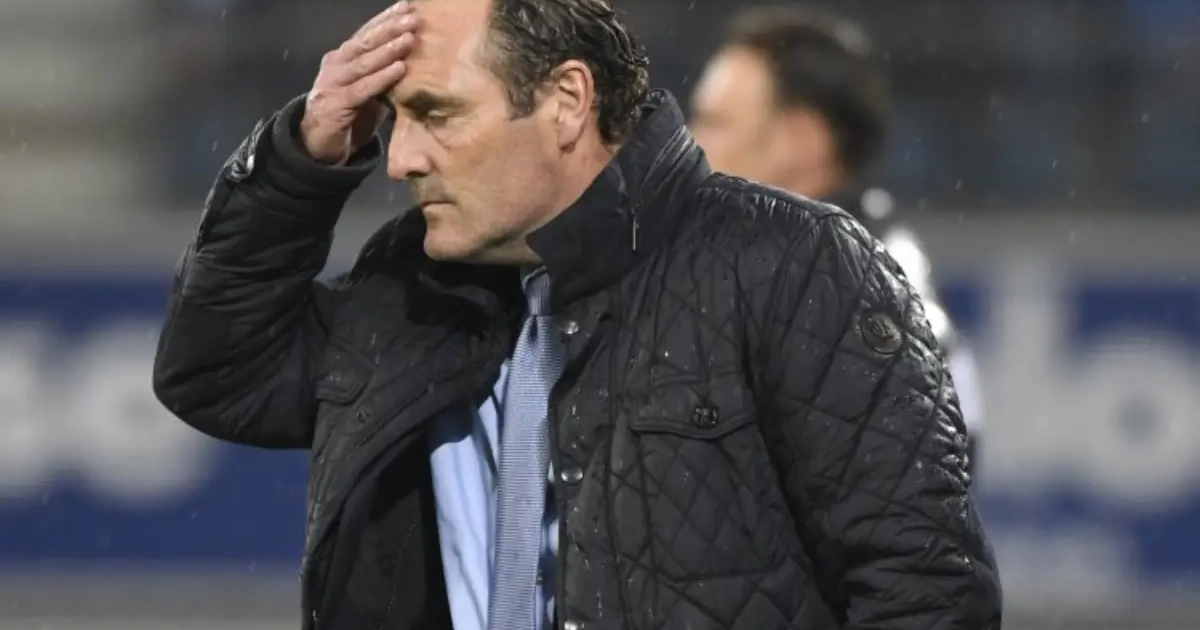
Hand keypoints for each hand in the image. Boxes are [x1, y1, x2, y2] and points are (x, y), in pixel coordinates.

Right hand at [300, 2, 418, 164]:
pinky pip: (362, 88)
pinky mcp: (336, 105)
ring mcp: (333, 83)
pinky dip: (382, 78)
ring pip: (363, 62)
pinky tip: (399, 69)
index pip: (366, 33)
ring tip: (409, 38)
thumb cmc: (349, 117)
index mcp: (343, 58)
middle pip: (365, 42)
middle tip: (413, 18)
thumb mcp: (368, 92)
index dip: (386, 19)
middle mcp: (336, 65)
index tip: (407, 6)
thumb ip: (383, 75)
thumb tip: (411, 59)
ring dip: (388, 49)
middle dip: (390, 28)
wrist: (318, 148)